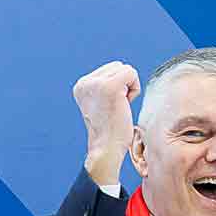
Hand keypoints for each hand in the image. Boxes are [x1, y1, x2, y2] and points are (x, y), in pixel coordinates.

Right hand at [75, 60, 139, 185]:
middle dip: (124, 85)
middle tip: (116, 107)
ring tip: (119, 106)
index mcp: (81, 85)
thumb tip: (122, 70)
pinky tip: (125, 104)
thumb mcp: (101, 103)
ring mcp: (96, 83)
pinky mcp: (110, 86)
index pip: (110, 69)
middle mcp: (85, 82)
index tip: (110, 106)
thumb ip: (104, 86)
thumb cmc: (109, 130)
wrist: (106, 148)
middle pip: (118, 66)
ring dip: (129, 88)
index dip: (118, 87)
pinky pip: (132, 74)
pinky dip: (135, 89)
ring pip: (126, 69)